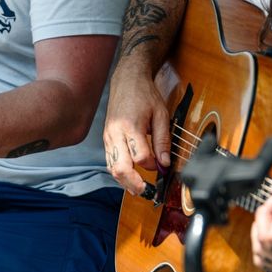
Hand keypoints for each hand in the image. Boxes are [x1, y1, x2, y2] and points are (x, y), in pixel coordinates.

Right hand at [102, 68, 171, 194]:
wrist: (126, 80)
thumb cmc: (144, 95)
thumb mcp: (161, 114)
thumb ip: (163, 140)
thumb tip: (165, 163)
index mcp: (130, 126)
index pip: (140, 157)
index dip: (153, 165)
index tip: (162, 165)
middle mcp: (115, 134)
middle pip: (121, 168)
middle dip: (134, 183)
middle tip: (147, 191)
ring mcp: (108, 137)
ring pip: (112, 168)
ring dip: (124, 182)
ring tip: (139, 189)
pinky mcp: (106, 139)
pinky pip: (109, 161)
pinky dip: (119, 172)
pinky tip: (129, 178)